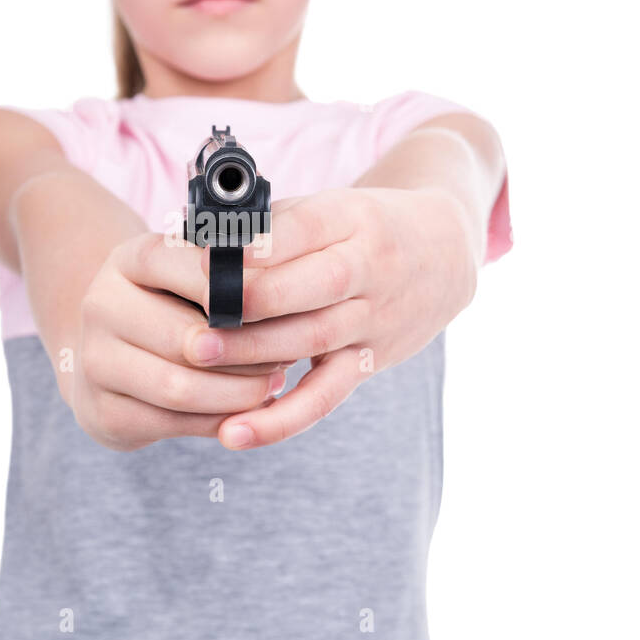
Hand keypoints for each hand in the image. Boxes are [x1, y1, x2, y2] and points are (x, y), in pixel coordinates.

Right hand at [61, 231, 291, 451]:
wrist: (110, 354)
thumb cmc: (171, 305)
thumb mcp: (190, 273)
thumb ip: (227, 275)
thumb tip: (280, 294)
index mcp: (130, 260)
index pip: (190, 269)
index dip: (238, 291)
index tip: (279, 307)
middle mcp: (102, 305)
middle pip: (187, 339)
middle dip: (248, 355)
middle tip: (288, 357)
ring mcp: (96, 361)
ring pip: (180, 388)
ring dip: (237, 393)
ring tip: (272, 385)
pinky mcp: (103, 411)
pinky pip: (172, 424)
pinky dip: (217, 421)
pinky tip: (244, 411)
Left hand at [192, 186, 478, 449]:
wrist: (443, 254)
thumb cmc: (362, 227)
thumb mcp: (327, 207)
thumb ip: (270, 224)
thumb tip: (197, 239)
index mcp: (354, 218)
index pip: (306, 228)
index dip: (258, 246)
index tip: (207, 256)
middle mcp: (371, 268)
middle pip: (312, 286)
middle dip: (251, 301)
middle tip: (197, 310)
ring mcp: (373, 319)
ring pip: (312, 339)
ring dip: (252, 351)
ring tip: (196, 356)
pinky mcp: (368, 362)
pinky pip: (324, 396)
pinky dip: (281, 418)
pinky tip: (235, 432)